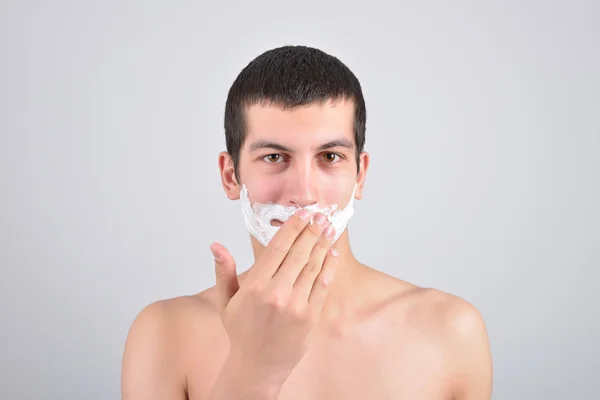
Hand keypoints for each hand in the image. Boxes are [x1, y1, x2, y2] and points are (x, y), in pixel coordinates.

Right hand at [210, 210, 338, 391]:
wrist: (257, 367)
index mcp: (255, 286)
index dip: (293, 227)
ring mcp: (295, 305)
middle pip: (299, 253)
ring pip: (313, 267)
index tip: (302, 213)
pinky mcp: (310, 317)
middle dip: (312, 230)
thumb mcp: (226, 301)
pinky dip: (328, 268)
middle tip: (321, 215)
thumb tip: (216, 246)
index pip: (278, 248)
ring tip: (328, 228)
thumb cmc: (241, 332)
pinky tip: (331, 254)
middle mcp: (276, 293)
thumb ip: (224, 271)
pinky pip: (322, 286)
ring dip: (322, 244)